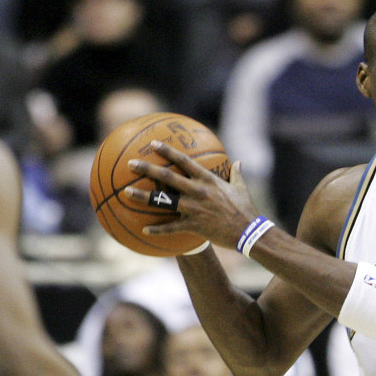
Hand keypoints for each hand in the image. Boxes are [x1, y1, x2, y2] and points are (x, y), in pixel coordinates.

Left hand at [125, 144, 262, 250]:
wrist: (249, 232)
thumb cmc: (246, 209)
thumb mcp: (242, 188)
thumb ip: (237, 174)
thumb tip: (239, 162)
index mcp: (208, 180)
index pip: (184, 161)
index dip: (168, 151)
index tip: (154, 144)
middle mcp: (198, 191)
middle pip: (167, 177)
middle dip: (147, 168)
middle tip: (131, 163)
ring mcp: (194, 208)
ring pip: (163, 201)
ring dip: (143, 196)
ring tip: (126, 193)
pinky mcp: (194, 225)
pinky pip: (171, 227)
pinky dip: (158, 230)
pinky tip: (144, 230)